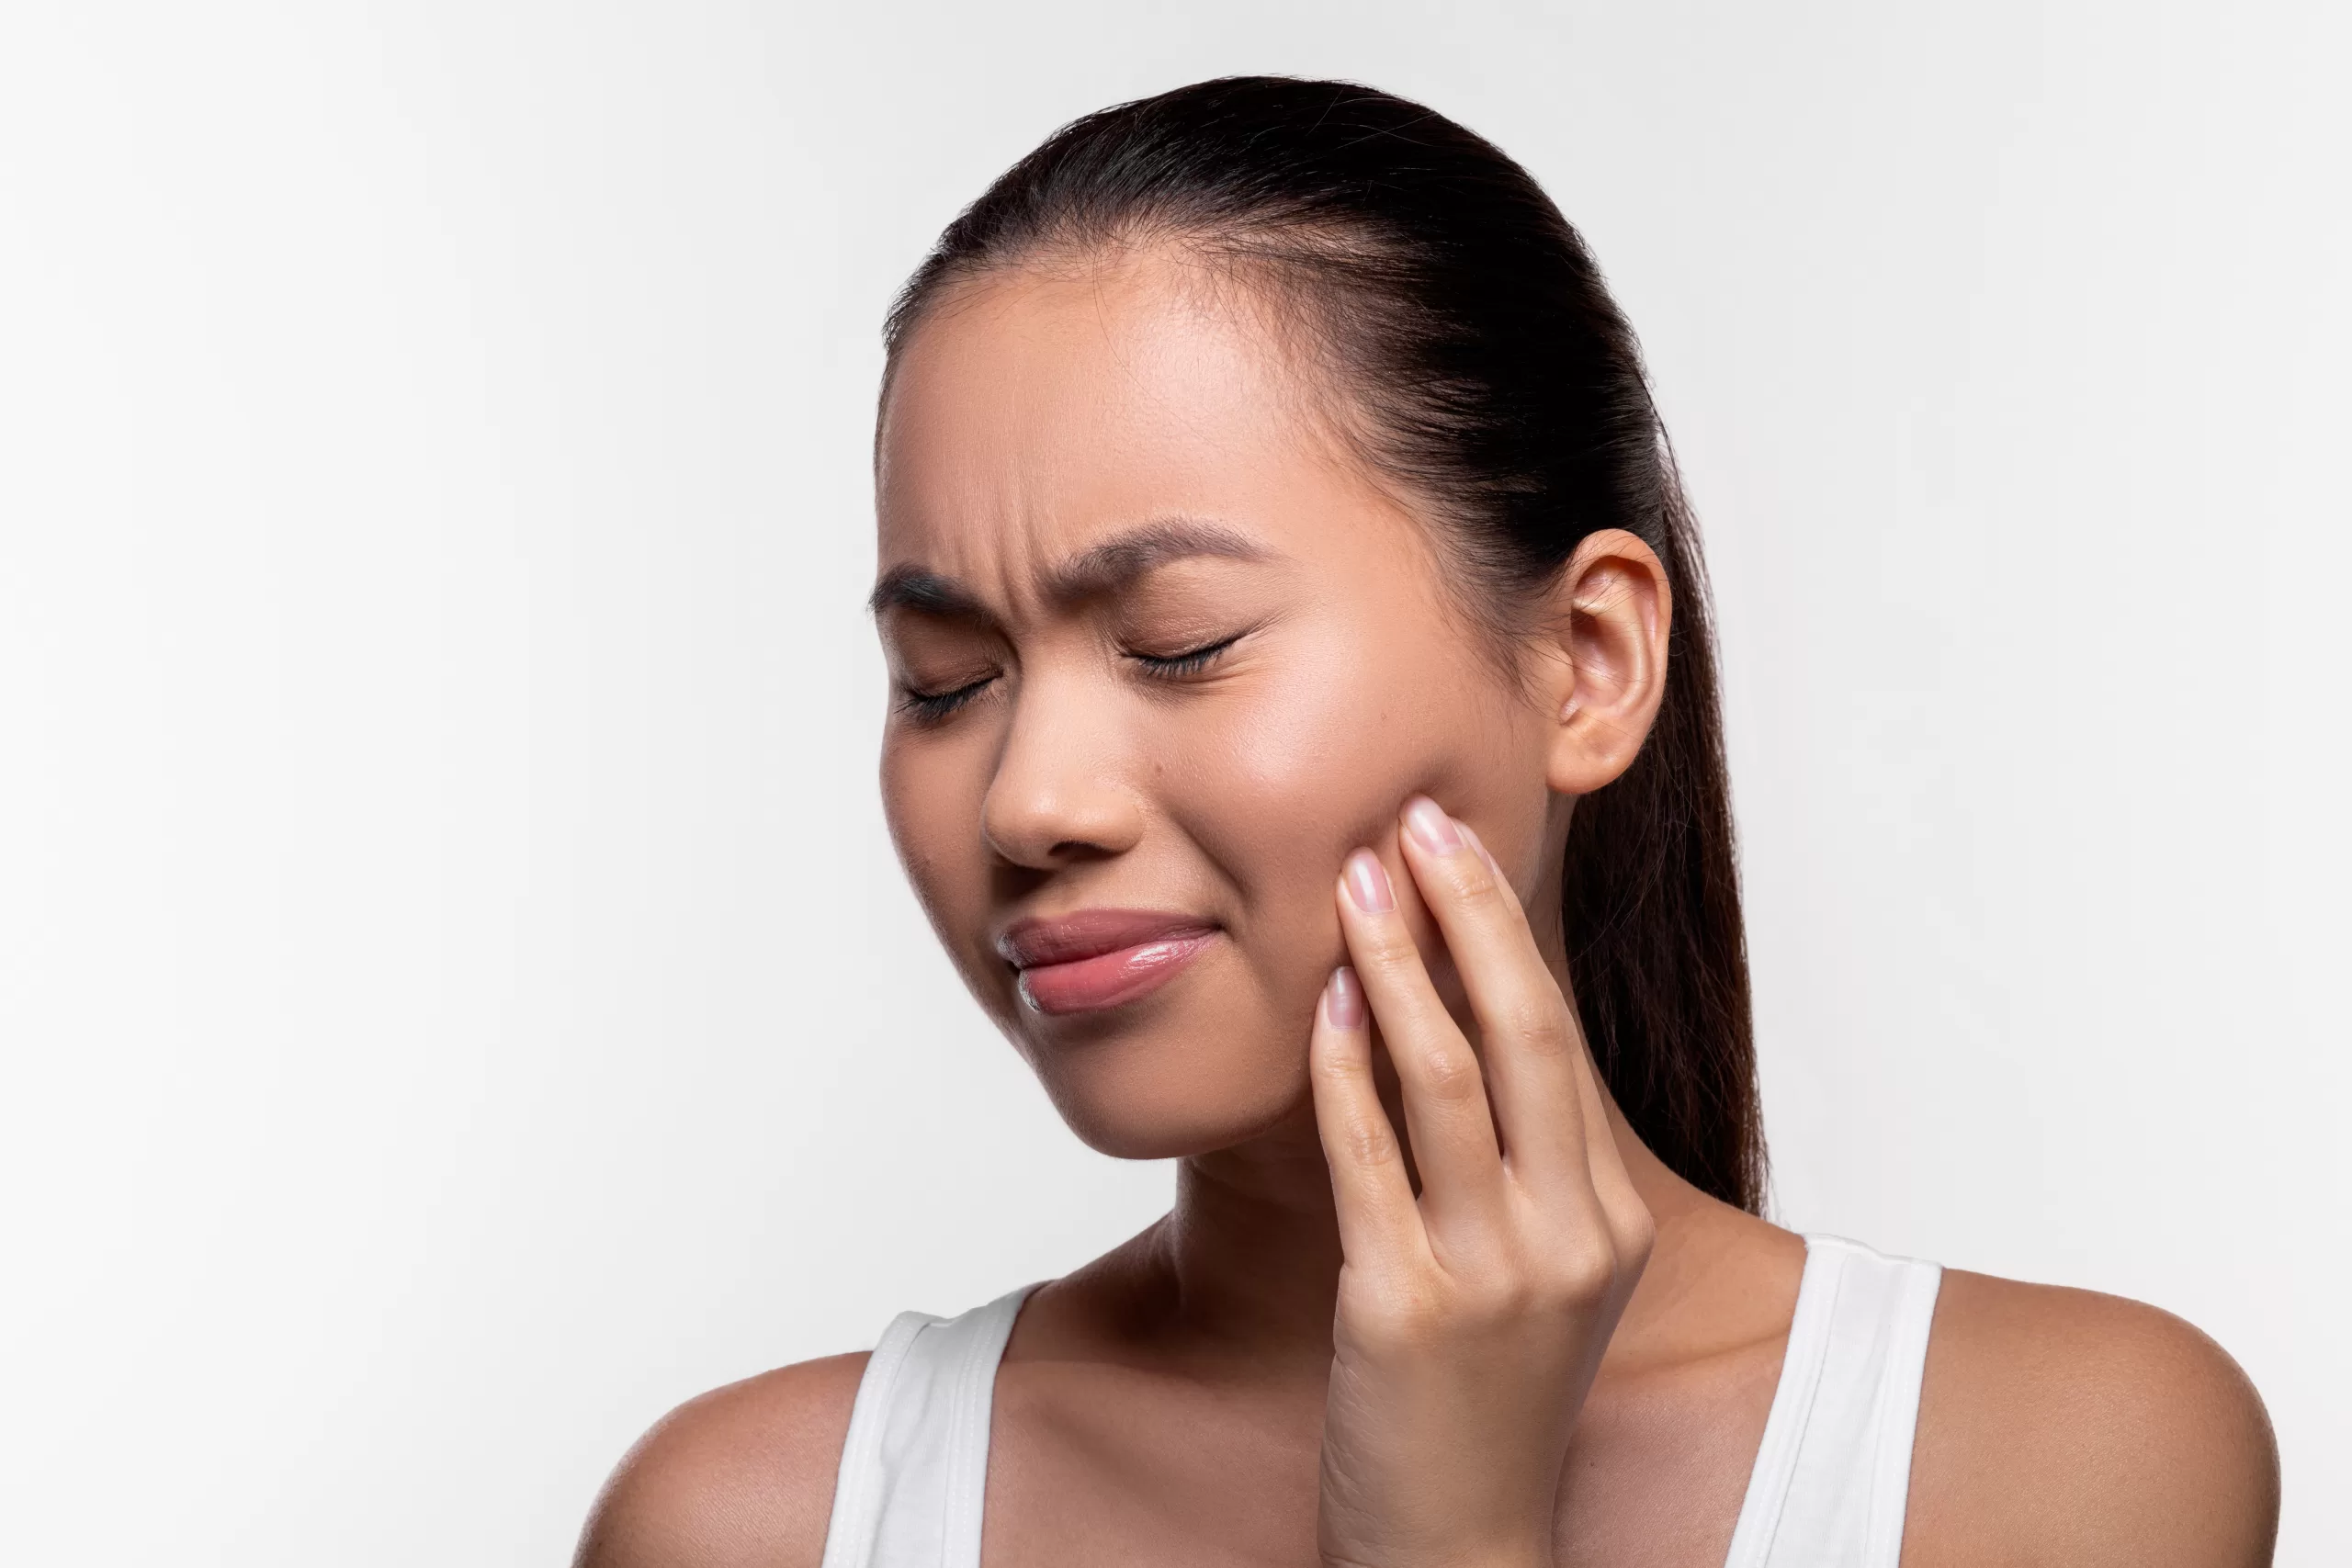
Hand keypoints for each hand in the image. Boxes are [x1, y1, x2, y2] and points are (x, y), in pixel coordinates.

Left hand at [1308, 796, 1654, 1567]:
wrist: (1456, 1545)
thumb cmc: (1481, 1396)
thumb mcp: (1534, 1271)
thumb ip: (1515, 1158)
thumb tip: (1461, 1018)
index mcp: (1605, 1217)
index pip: (1554, 1040)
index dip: (1500, 932)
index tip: (1454, 845)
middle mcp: (1569, 1237)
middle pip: (1523, 1037)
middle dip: (1464, 917)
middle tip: (1414, 820)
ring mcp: (1495, 1276)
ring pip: (1447, 1082)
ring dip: (1397, 967)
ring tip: (1353, 880)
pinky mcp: (1408, 1310)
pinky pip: (1369, 1159)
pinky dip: (1345, 1069)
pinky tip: (1323, 1000)